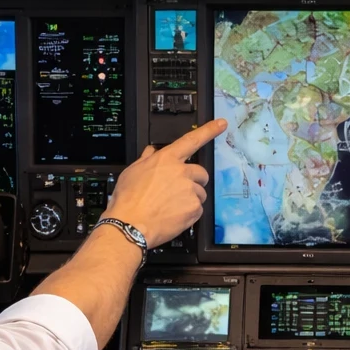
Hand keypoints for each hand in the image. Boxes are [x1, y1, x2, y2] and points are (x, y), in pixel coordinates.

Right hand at [102, 119, 224, 248]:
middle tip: (180, 191)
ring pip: (200, 193)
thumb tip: (151, 152)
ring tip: (171, 206)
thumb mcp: (132, 172)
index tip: (221, 124)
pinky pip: (198, 209)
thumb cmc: (128, 200)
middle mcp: (181, 172)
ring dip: (190, 198)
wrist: (130, 225)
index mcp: (166, 160)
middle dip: (194, 180)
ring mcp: (189, 191)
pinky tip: (173, 215)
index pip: (192, 140)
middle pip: (201, 172)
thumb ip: (146, 159)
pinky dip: (189, 213)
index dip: (209, 130)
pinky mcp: (194, 208)